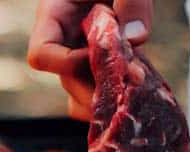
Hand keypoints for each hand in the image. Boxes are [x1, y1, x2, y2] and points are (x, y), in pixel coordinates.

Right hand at [27, 0, 152, 120]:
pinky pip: (103, 90)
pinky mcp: (104, 61)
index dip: (67, 63)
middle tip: (134, 85)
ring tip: (140, 91)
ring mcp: (83, 53)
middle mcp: (66, 40)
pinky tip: (147, 86)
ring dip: (109, 99)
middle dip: (98, 88)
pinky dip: (123, 96)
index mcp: (55, 15)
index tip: (100, 54)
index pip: (42, 55)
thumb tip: (136, 39)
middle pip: (68, 81)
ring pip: (83, 93)